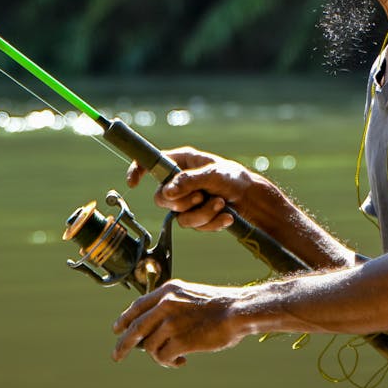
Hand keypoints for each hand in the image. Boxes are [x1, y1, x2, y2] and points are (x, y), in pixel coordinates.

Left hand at [111, 279, 247, 366]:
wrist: (238, 311)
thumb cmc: (218, 306)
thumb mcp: (189, 295)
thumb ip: (169, 305)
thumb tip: (150, 328)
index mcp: (167, 291)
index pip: (137, 306)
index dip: (124, 319)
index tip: (116, 329)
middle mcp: (165, 304)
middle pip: (134, 328)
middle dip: (123, 344)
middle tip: (116, 355)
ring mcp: (171, 322)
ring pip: (149, 347)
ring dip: (158, 356)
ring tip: (173, 358)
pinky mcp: (179, 340)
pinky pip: (163, 358)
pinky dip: (170, 362)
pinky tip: (182, 360)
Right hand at [125, 147, 257, 231]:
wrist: (254, 201)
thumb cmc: (235, 179)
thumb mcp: (214, 174)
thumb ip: (189, 181)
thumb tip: (168, 192)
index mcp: (182, 161)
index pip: (152, 163)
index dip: (139, 170)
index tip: (133, 182)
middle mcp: (181, 180)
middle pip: (161, 198)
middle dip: (183, 202)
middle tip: (200, 197)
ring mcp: (187, 201)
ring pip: (179, 216)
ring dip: (202, 213)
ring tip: (220, 204)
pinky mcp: (196, 216)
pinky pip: (194, 226)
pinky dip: (211, 222)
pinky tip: (226, 216)